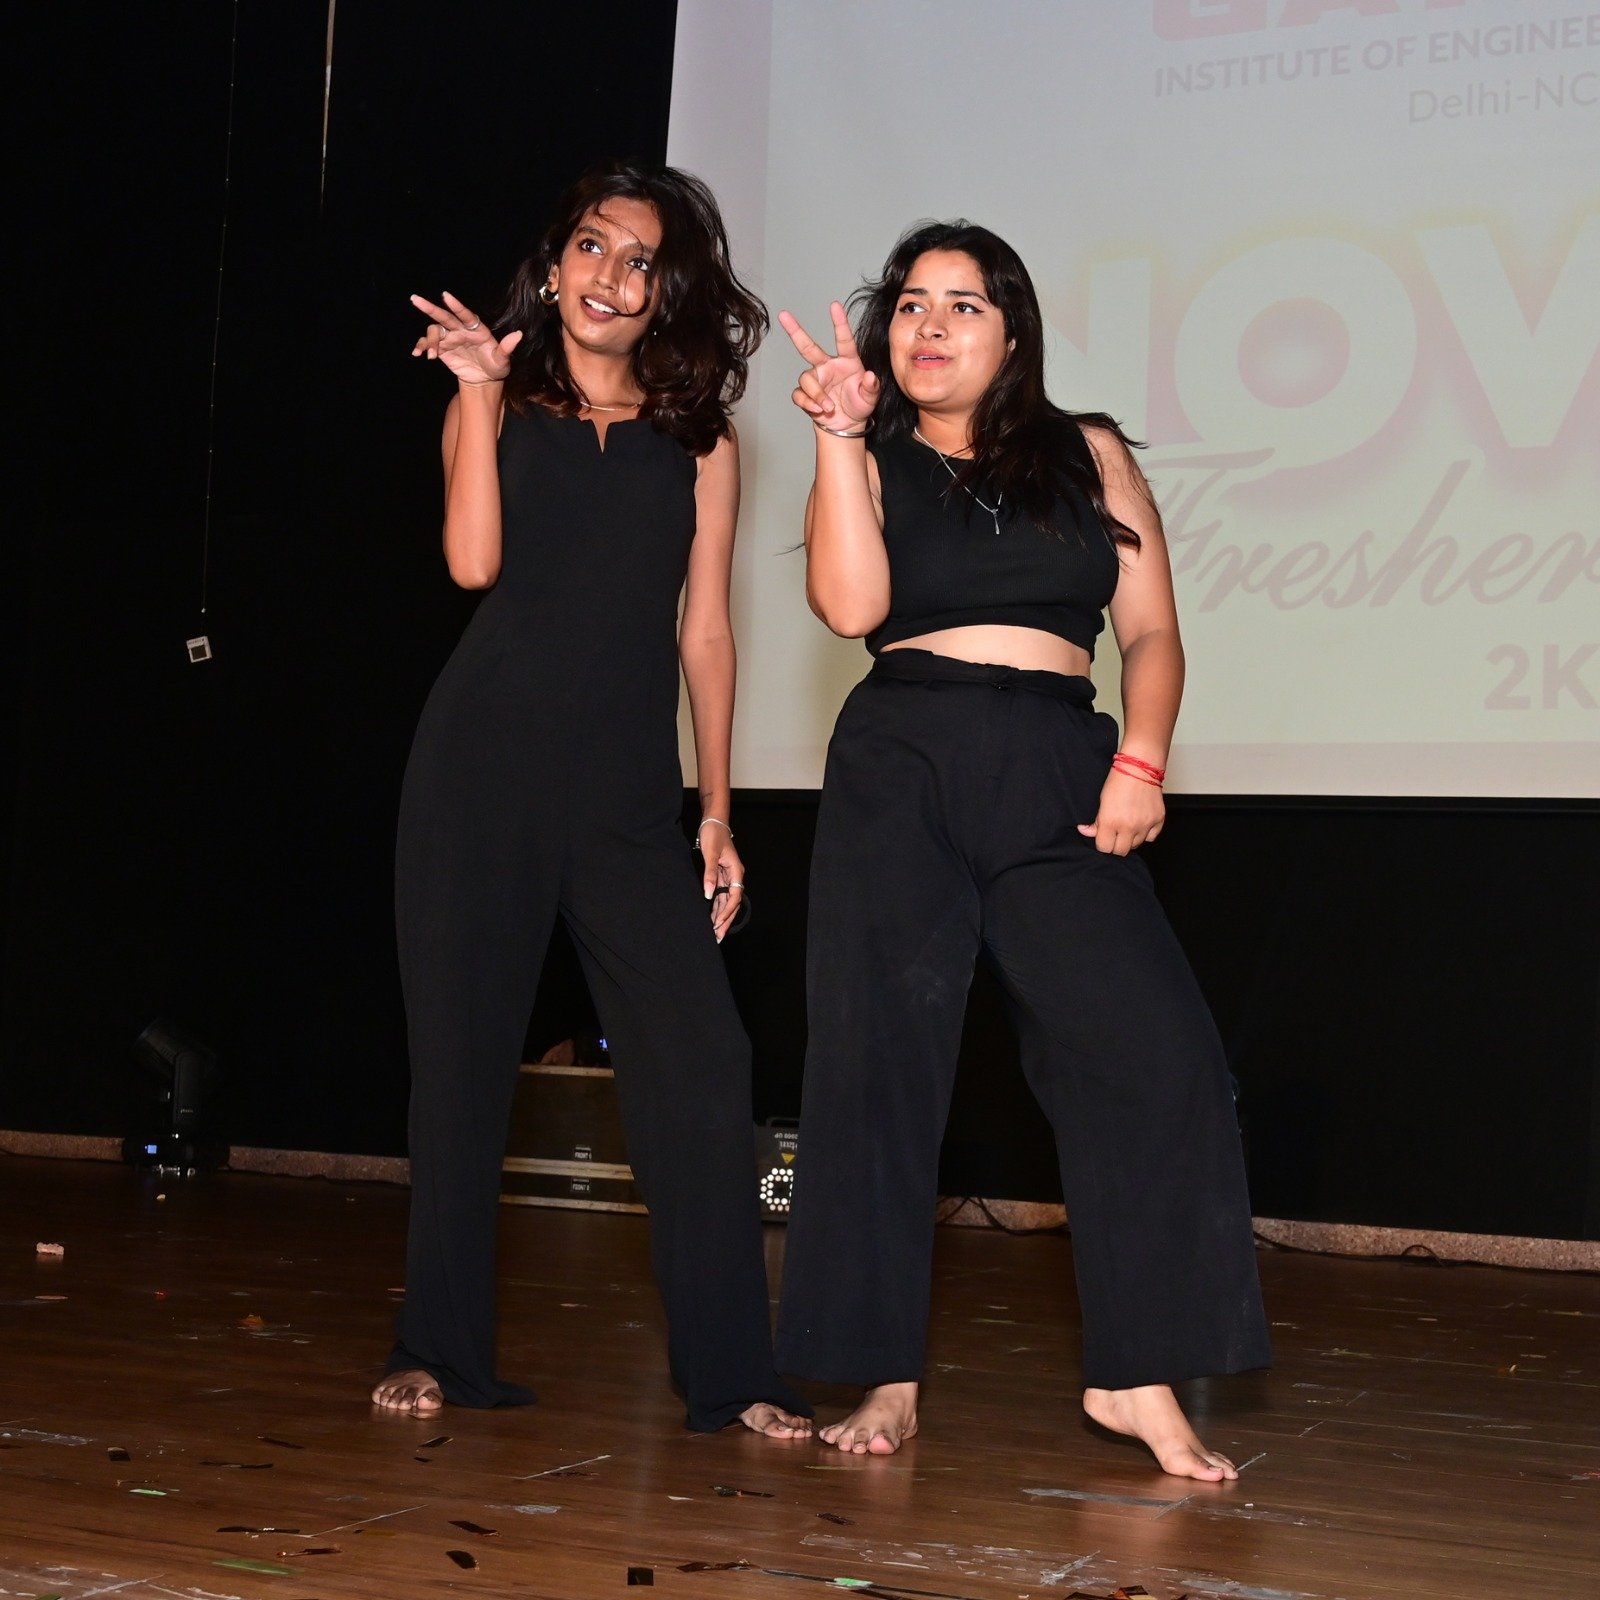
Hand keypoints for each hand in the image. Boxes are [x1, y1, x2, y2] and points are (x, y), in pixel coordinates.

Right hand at [410, 290, 522, 384]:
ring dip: (430, 340)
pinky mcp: (442, 349)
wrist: (484, 379)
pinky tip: (417, 353)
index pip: (465, 315)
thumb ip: (507, 348)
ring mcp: (450, 338)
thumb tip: (518, 335)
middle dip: (429, 307)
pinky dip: (422, 347)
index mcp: (476, 329)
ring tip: (430, 354)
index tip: (445, 296)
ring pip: (434, 331)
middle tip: (415, 299)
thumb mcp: (503, 360)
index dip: (456, 306)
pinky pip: (428, 344)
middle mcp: (461, 330)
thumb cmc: (496, 366)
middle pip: (444, 316)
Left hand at [698, 821, 744, 942]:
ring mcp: (728, 877)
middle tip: (718, 936)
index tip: (718, 923)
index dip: (727, 912)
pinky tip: (711, 917)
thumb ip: (710, 874)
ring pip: (726, 901)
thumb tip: (709, 895)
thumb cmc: (714, 835)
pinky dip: (716, 907)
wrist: (713, 823)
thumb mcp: (711, 854)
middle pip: (732, 903)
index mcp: (736, 872)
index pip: (734, 897)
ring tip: (715, 931)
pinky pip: (720, 895)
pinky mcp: (721, 876)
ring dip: (721, 916)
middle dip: (726, 920)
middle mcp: (734, 877)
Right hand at [776, 302, 879, 427]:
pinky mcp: (805, 395)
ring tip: (828, 407)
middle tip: (783, 314)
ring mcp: (816, 380)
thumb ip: (872, 387)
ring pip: (806, 378)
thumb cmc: (859, 405)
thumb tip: (870, 376)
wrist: (846, 426)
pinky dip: (808, 403)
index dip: (839, 322)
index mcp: (846, 361)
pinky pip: (799, 395)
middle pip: (808, 347)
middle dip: (795, 331)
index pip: (843, 339)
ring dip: (816, 394)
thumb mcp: (870, 397)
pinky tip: (818, 410)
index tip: (834, 305)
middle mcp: (827, 366)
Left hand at [1077, 769, 1164, 855]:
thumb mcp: (1101, 801)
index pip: (1104, 848)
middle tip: (1115, 832)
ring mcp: (1145, 824)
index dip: (1102, 843)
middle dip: (1116, 844)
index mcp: (1111, 821)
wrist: (1140, 767)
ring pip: (1136, 845)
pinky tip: (1140, 822)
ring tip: (1128, 823)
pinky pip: (1151, 837)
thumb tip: (1086, 831)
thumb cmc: (1119, 780)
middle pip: (1121, 851)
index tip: (1103, 836)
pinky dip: (1145, 833)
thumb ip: (1095, 821)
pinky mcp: (1158, 820)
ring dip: (1130, 838)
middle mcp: (1129, 826)